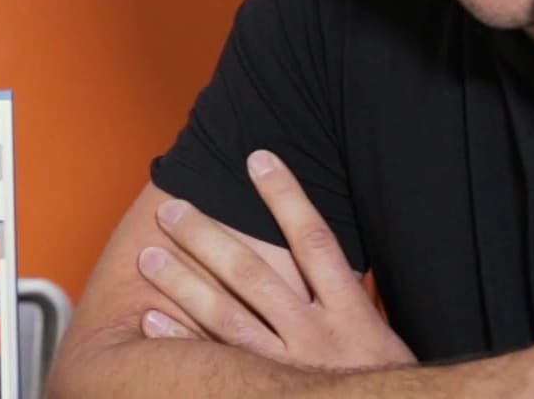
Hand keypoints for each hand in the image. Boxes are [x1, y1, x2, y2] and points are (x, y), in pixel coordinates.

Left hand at [137, 150, 415, 371]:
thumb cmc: (384, 378)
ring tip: (149, 257)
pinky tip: (151, 323)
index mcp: (350, 310)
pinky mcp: (269, 394)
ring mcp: (289, 368)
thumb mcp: (379, 333)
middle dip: (208, 237)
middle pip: (254, 274)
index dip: (286, 196)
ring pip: (227, 317)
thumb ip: (347, 297)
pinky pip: (217, 364)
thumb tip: (314, 251)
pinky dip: (183, 343)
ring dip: (183, 284)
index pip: (314, 238)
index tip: (258, 158)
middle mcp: (317, 334)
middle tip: (171, 209)